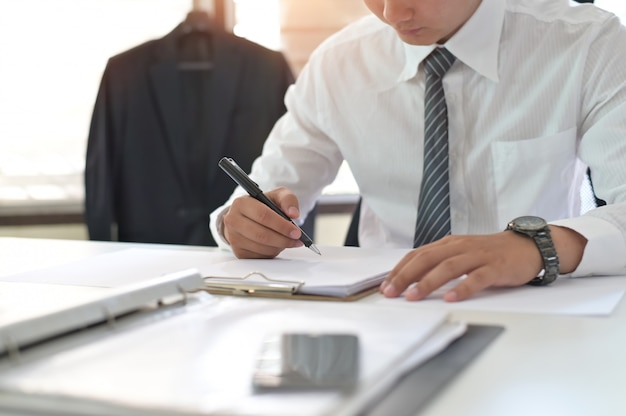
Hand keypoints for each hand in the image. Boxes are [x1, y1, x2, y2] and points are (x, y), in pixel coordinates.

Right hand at [222, 187, 303, 258]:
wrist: (247, 216)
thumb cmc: (263, 205)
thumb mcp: (277, 196)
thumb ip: (288, 200)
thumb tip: (293, 213)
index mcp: (241, 203)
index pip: (263, 216)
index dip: (282, 225)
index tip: (296, 231)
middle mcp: (233, 220)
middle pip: (262, 235)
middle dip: (283, 239)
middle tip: (296, 240)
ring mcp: (233, 238)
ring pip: (261, 247)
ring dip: (279, 247)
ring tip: (287, 241)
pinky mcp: (238, 252)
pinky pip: (259, 256)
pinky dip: (272, 253)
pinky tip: (276, 245)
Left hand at [380, 226, 585, 301]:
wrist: (526, 246)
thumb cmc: (489, 253)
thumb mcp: (460, 253)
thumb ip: (439, 262)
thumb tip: (411, 279)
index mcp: (448, 244)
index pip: (417, 255)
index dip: (400, 270)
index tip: (385, 285)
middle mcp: (460, 247)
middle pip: (427, 259)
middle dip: (406, 276)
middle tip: (391, 292)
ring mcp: (478, 257)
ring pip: (448, 268)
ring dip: (428, 282)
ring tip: (413, 296)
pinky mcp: (495, 267)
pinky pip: (477, 278)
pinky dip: (462, 289)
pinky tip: (450, 299)